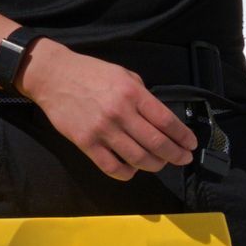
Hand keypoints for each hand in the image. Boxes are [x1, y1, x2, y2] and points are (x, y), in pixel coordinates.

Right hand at [20, 40, 196, 180]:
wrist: (54, 77)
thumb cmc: (91, 73)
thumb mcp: (124, 75)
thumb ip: (143, 95)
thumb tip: (160, 117)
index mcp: (133, 94)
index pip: (166, 121)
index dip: (183, 136)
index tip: (191, 144)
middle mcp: (120, 113)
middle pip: (156, 143)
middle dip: (176, 155)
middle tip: (184, 159)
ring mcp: (102, 130)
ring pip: (138, 158)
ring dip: (155, 165)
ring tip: (161, 164)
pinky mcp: (86, 143)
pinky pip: (112, 167)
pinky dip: (127, 173)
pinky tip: (133, 169)